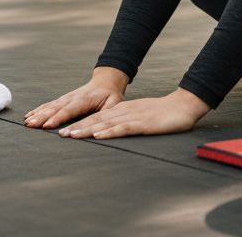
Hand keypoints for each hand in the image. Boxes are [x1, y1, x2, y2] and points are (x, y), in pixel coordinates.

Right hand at [24, 67, 127, 129]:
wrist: (106, 81)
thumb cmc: (111, 95)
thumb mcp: (114, 103)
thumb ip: (107, 112)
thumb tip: (100, 123)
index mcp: (84, 99)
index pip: (69, 110)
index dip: (58, 118)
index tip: (48, 125)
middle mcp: (72, 97)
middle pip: (55, 108)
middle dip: (42, 117)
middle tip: (31, 125)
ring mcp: (66, 98)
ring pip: (50, 106)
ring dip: (38, 114)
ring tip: (27, 122)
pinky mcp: (63, 99)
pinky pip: (49, 104)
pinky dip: (38, 110)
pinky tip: (29, 115)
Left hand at [55, 88, 211, 139]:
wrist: (183, 106)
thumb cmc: (162, 114)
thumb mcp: (139, 117)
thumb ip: (124, 123)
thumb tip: (109, 131)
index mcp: (121, 111)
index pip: (95, 117)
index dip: (78, 123)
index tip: (62, 130)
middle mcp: (123, 112)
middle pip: (95, 120)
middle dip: (76, 126)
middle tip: (58, 134)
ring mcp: (132, 117)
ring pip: (105, 123)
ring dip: (87, 129)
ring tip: (71, 135)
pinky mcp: (143, 124)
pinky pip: (123, 128)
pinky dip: (109, 132)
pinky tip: (99, 135)